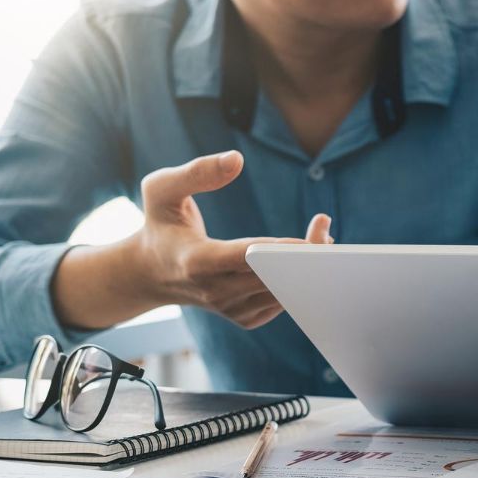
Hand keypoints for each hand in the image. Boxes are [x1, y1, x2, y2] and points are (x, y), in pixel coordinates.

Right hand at [133, 151, 330, 328]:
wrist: (152, 272)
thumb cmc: (161, 224)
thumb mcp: (161, 189)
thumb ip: (197, 172)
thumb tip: (237, 160)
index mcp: (197, 262)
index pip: (249, 258)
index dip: (284, 248)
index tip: (314, 234)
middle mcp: (215, 292)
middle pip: (274, 277)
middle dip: (307, 253)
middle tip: (325, 227)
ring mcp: (231, 309)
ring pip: (283, 292)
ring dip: (308, 267)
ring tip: (323, 238)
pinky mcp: (245, 318)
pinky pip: (281, 301)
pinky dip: (298, 281)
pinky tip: (306, 259)